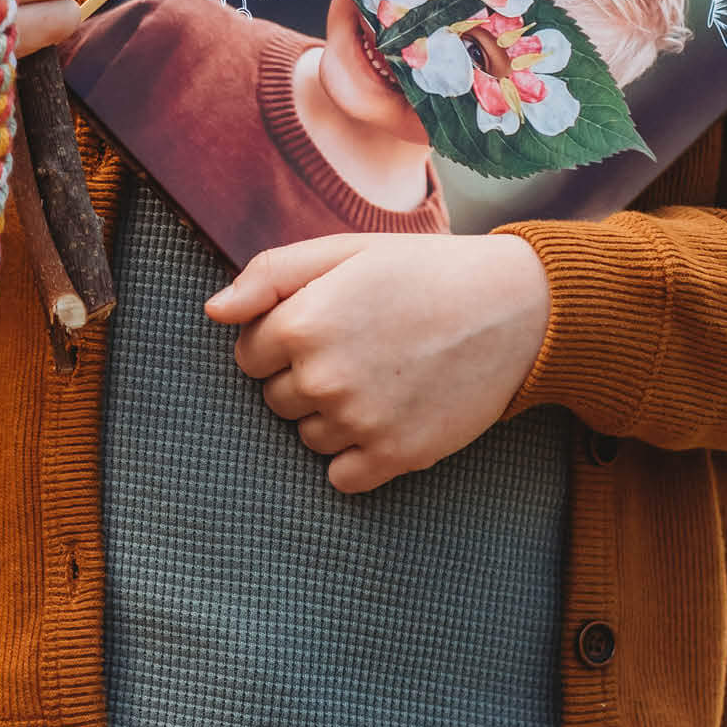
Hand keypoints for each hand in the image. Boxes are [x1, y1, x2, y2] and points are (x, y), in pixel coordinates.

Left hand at [205, 230, 549, 492]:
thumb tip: (213, 312)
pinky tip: (386, 414)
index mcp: (302, 322)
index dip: (280, 337)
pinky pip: (341, 476)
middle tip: (356, 345)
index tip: (321, 321)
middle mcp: (323, 378)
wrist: (512, 309)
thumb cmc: (422, 271)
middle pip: (275, 397)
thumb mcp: (343, 250)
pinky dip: (355, 454)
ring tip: (378, 374)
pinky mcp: (395, 458)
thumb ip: (269, 275)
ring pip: (307, 436)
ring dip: (329, 414)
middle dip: (302, 375)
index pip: (248, 353)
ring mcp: (359, 422)